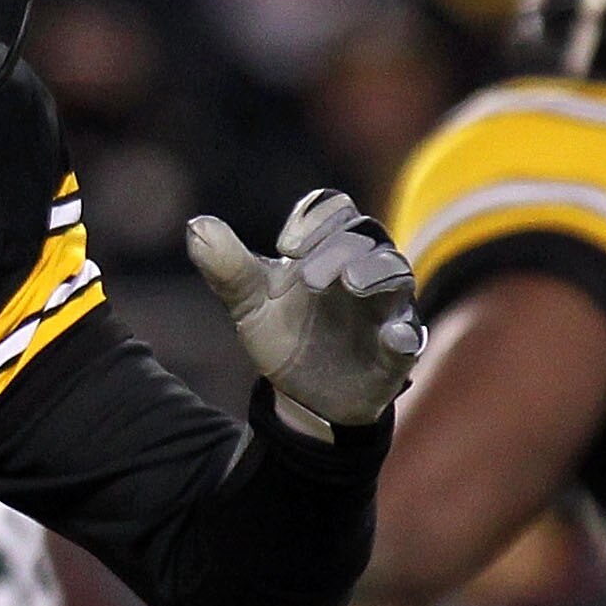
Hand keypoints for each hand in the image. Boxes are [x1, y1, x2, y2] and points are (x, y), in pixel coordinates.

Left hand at [188, 191, 424, 434]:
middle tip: (307, 277)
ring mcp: (385, 307)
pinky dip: (404, 335)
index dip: (315, 219)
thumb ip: (227, 268)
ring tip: (352, 283)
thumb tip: (196, 226)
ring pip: (396, 274)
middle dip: (338, 250)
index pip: (334, 211)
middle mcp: (364, 267)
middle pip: (365, 238)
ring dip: (376, 273)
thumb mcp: (250, 302)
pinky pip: (410, 337)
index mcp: (330, 248)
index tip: (285, 247)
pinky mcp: (396, 351)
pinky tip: (394, 337)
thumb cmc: (285, 332)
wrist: (302, 394)